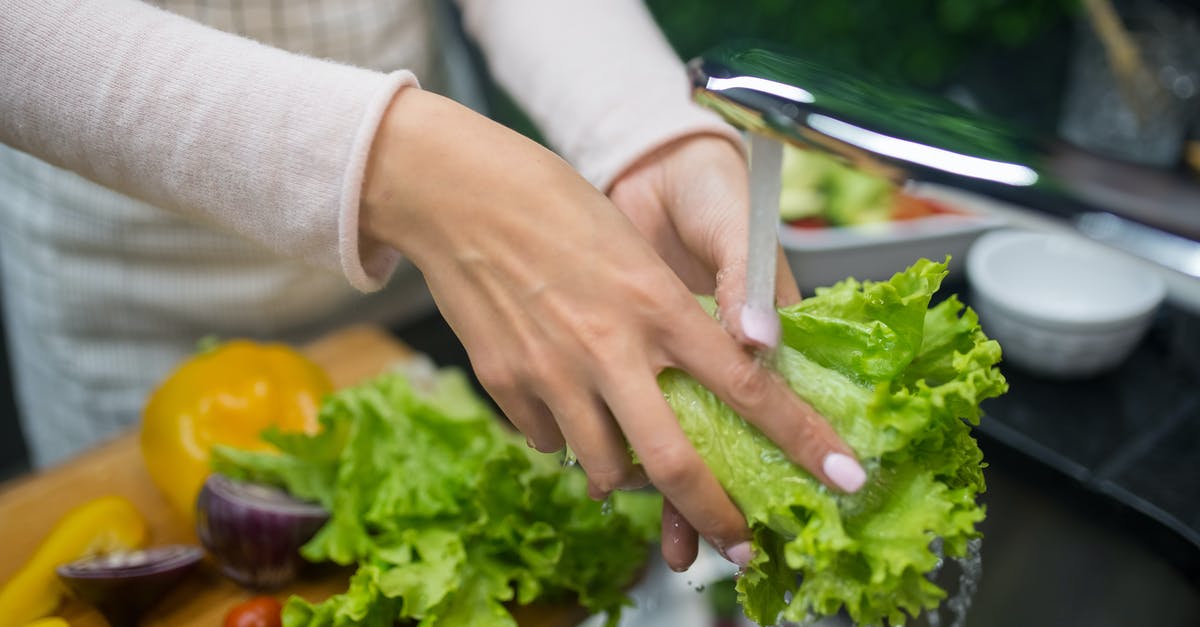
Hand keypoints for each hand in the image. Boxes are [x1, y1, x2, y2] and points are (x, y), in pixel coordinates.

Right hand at [361, 90, 862, 571]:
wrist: (454, 189)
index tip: (844, 475)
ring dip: (627, 478)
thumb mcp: (634, 249)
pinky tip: (567, 405)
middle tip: (739, 545)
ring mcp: (551, 372)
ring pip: (605, 468)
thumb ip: (672, 315)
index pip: (748, 385)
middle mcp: (610, 346)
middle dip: (715, 516)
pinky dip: (567, 439)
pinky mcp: (504, 384)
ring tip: (632, 460)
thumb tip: (716, 366)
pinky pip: (548, 442)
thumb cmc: (553, 203)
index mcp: (657, 303)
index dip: (803, 438)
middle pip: (675, 462)